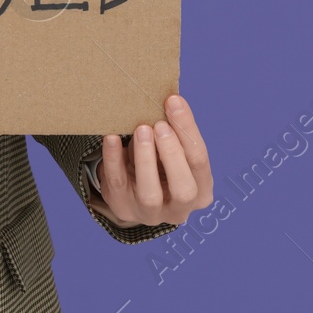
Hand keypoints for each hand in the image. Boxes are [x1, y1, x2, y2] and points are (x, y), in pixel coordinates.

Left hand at [91, 94, 212, 227]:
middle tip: (159, 125)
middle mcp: (180, 209)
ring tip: (140, 129)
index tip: (174, 102)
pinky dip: (114, 159)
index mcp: (200, 191)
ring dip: (145, 159)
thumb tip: (169, 99)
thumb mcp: (172, 151)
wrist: (133, 190)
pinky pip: (118, 183)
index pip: (199, 161)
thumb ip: (174, 133)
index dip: (187, 130)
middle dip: (172, 154)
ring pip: (150, 194)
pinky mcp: (123, 207)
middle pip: (184, 188)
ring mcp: (151, 213)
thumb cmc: (160, 163)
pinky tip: (111, 138)